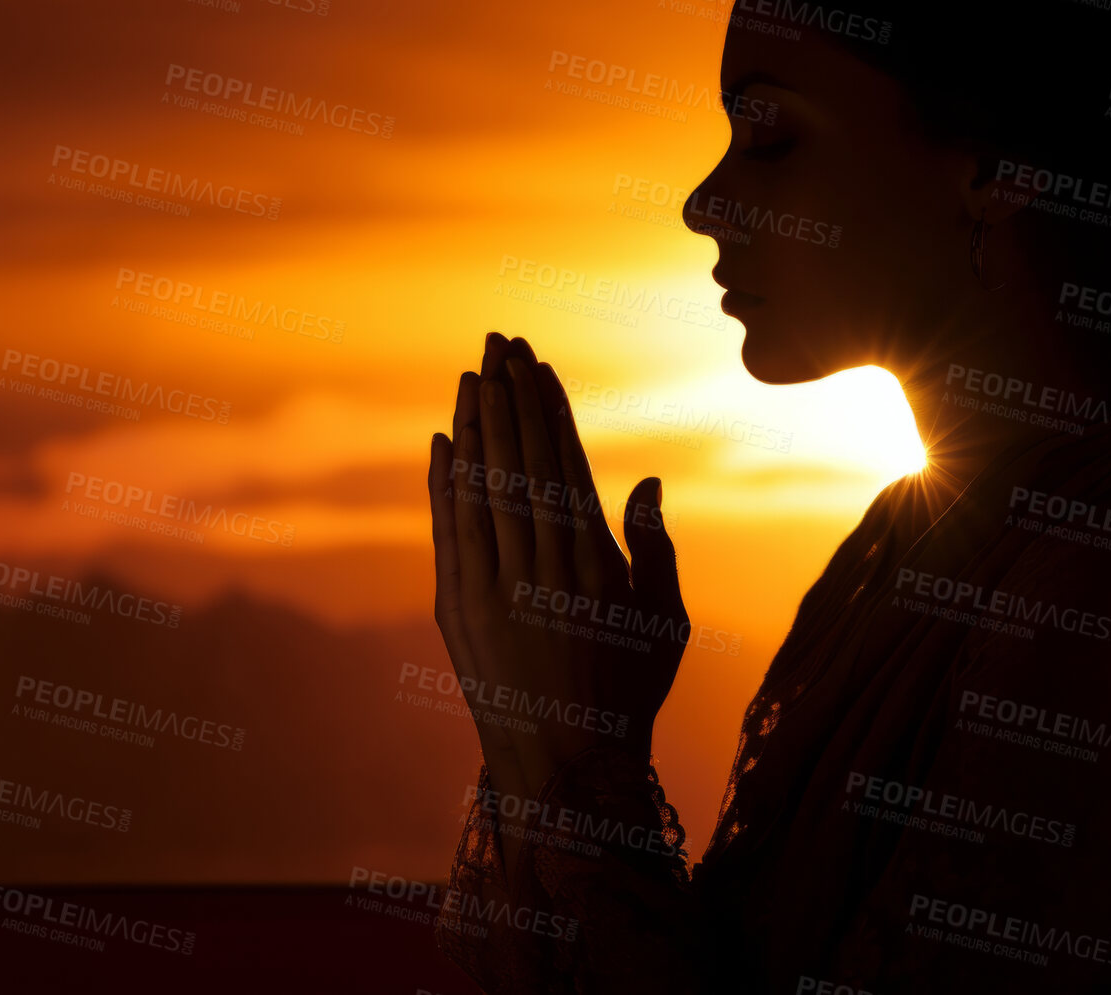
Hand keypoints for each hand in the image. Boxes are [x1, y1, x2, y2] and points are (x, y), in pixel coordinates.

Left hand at [427, 334, 689, 798]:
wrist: (566, 767)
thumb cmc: (629, 691)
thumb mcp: (665, 622)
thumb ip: (656, 549)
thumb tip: (648, 481)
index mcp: (595, 565)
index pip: (566, 465)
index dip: (550, 411)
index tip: (540, 367)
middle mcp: (541, 568)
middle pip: (521, 462)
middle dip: (510, 397)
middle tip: (501, 343)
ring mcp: (493, 589)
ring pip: (482, 488)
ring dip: (476, 425)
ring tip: (472, 373)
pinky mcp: (458, 611)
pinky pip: (450, 532)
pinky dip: (445, 485)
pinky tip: (445, 442)